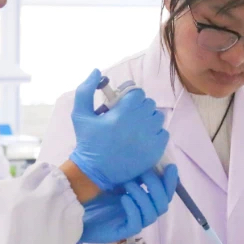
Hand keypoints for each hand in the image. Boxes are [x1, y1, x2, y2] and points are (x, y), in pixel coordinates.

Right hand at [69, 70, 168, 191]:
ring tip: (135, 128)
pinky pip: (163, 133)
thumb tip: (97, 71)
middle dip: (138, 107)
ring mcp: (149, 138)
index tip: (122, 106)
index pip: (138, 94)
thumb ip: (86, 90)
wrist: (96, 172)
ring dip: (148, 119)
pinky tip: (142, 139)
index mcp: (122, 114)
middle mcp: (138, 124)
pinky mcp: (156, 151)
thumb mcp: (79, 114)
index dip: (130, 97)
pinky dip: (155, 134)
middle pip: (149, 104)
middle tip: (127, 117)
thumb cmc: (87, 142)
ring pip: (157, 117)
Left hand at [79, 166, 177, 243]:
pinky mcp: (123, 231)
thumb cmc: (94, 191)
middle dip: (156, 187)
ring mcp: (134, 222)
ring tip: (128, 184)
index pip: (164, 193)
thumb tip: (148, 156)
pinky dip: (133, 209)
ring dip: (143, 196)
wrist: (75, 208)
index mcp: (144, 199)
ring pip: (151, 213)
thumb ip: (133, 171)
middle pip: (162, 204)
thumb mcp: (116, 177)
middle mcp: (142, 211)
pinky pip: (136, 223)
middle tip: (144, 173)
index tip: (170, 167)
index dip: (170, 182)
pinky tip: (124, 198)